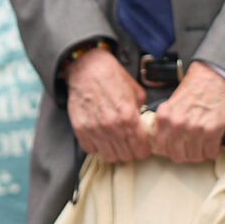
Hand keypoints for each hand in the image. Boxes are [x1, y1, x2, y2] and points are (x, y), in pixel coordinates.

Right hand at [63, 45, 148, 163]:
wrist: (86, 67)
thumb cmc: (112, 76)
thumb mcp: (136, 91)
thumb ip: (142, 112)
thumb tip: (144, 125)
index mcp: (128, 117)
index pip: (141, 150)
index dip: (143, 149)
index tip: (142, 146)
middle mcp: (111, 126)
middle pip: (126, 156)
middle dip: (130, 151)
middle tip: (128, 142)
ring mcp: (94, 129)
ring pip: (109, 157)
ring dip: (114, 151)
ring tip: (115, 140)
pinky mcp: (80, 129)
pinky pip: (91, 150)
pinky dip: (97, 146)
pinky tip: (100, 135)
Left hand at [146, 62, 224, 164]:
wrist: (216, 75)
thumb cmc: (197, 86)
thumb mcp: (172, 102)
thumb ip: (167, 120)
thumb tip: (164, 138)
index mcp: (165, 116)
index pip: (160, 147)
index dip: (169, 150)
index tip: (175, 148)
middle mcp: (178, 123)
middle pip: (177, 155)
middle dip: (184, 155)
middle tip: (190, 149)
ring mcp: (194, 128)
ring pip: (194, 156)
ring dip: (199, 154)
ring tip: (202, 145)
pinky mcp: (212, 130)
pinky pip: (210, 152)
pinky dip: (211, 151)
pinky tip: (212, 143)